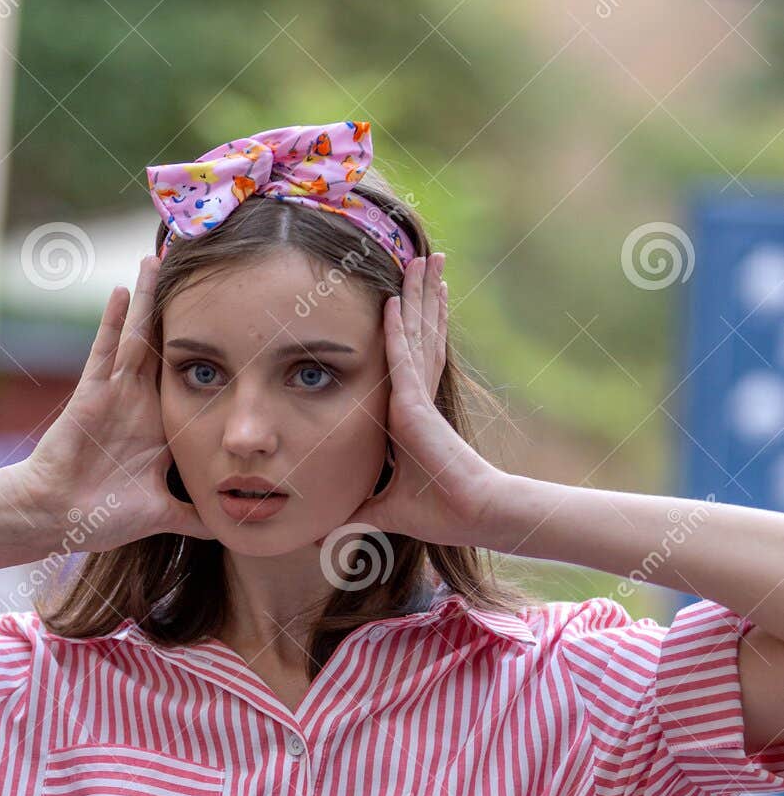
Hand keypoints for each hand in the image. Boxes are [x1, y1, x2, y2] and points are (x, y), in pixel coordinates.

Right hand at [10, 256, 213, 552]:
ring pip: (136, 338)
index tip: (235, 322)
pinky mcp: (90, 394)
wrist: (59, 518)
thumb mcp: (164, 514)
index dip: (210, 352)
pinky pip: (103, 352)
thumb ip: (196, 516)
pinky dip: (112, 322)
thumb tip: (233, 528)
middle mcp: (140, 404)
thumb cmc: (104, 516)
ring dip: (147, 300)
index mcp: (161, 427)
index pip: (190, 381)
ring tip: (159, 258)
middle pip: (164, 346)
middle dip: (180, 311)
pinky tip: (123, 290)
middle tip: (200, 268)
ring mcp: (115, 395)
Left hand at [343, 254, 509, 548]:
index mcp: (411, 414)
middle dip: (420, 295)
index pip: (410, 358)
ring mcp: (419, 399)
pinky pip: (402, 359)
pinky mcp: (416, 406)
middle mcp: (417, 398)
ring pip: (416, 334)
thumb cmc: (439, 513)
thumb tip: (323, 538)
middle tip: (421, 258)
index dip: (411, 324)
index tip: (406, 297)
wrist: (471, 516)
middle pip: (418, 334)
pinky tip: (392, 300)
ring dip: (416, 295)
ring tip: (422, 258)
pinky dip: (396, 329)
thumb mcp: (382, 511)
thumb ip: (355, 516)